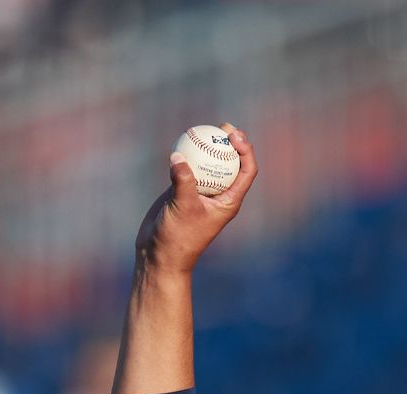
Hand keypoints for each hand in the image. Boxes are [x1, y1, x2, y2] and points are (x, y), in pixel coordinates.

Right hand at [134, 124, 257, 276]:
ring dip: (209, 146)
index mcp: (229, 201)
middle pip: (231, 163)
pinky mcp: (184, 191)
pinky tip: (181, 141)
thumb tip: (178, 156)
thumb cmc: (178, 237)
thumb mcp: (183, 207)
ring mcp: (201, 192)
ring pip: (210, 164)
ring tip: (204, 129)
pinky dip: (188, 155)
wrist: (159, 254)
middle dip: (230, 143)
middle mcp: (219, 195)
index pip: (247, 171)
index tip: (234, 136)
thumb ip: (183, 180)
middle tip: (223, 127)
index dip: (245, 150)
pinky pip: (189, 167)